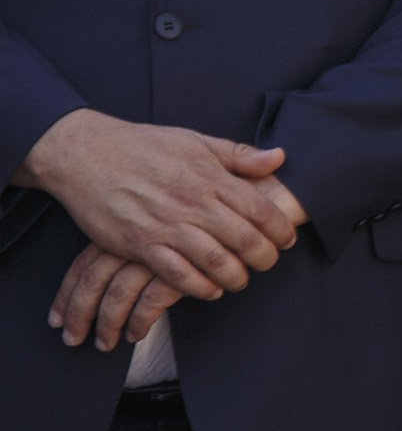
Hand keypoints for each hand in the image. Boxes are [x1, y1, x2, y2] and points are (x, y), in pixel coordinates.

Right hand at [22, 109, 304, 302]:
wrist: (85, 154)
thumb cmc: (144, 146)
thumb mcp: (195, 141)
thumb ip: (239, 154)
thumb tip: (280, 157)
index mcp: (211, 178)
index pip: (261, 210)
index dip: (280, 229)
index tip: (288, 239)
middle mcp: (193, 203)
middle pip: (245, 240)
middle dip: (265, 258)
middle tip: (269, 263)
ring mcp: (166, 225)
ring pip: (216, 262)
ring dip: (236, 277)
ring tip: (241, 280)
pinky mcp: (140, 244)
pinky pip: (177, 275)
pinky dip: (199, 287)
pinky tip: (210, 289)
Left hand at [51, 245, 180, 351]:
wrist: (246, 231)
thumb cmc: (190, 243)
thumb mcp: (154, 238)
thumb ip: (129, 253)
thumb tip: (101, 287)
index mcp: (123, 235)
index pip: (83, 265)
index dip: (65, 296)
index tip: (57, 319)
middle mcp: (134, 244)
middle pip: (93, 282)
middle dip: (78, 315)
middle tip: (73, 337)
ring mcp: (156, 257)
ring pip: (118, 296)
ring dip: (107, 326)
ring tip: (105, 343)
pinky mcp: (178, 274)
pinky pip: (149, 305)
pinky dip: (138, 324)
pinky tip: (135, 334)